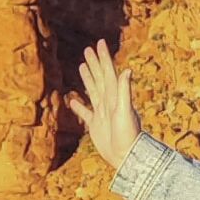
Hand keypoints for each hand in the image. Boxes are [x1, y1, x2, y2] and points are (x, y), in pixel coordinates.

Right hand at [66, 38, 139, 170]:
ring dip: (88, 78)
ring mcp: (102, 113)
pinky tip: (72, 100)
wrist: (126, 156)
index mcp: (114, 96)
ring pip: (92, 91)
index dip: (103, 58)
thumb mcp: (125, 112)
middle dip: (94, 63)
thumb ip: (124, 91)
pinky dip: (78, 106)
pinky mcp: (95, 125)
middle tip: (88, 50)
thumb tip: (127, 70)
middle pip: (99, 78)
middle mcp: (108, 101)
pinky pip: (85, 112)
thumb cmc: (128, 135)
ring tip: (82, 67)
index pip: (107, 72)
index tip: (99, 43)